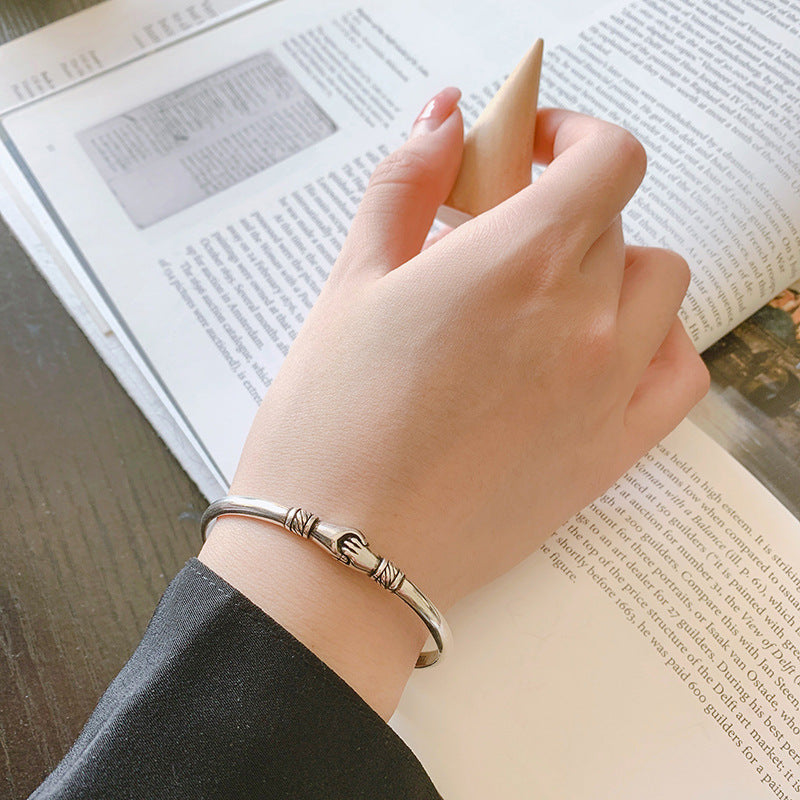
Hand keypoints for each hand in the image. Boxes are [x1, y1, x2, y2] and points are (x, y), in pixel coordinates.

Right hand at [200, 88, 708, 717]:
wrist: (341, 551)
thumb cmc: (332, 423)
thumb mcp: (352, 282)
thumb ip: (405, 185)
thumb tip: (442, 118)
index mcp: (518, 262)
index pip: (610, 157)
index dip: (576, 136)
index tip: (534, 149)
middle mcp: (584, 319)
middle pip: (613, 223)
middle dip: (559, 213)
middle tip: (498, 242)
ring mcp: (608, 390)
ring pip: (657, 288)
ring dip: (611, 271)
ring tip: (546, 298)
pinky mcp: (611, 453)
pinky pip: (678, 373)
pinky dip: (656, 344)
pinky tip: (603, 352)